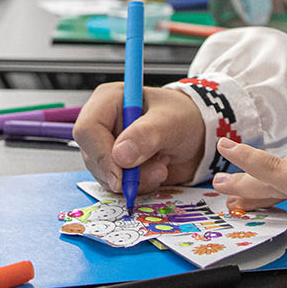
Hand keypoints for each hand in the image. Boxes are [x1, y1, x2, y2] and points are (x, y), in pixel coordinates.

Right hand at [74, 83, 205, 196]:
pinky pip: (115, 185)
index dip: (101, 155)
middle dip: (124, 172)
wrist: (198, 137)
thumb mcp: (171, 122)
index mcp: (109, 100)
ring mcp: (108, 147)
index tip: (121, 176)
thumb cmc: (183, 118)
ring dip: (136, 180)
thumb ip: (147, 135)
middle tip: (157, 170)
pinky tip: (157, 171)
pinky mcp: (116, 166)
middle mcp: (103, 124)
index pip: (88, 129)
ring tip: (162, 166)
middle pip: (93, 156)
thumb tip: (120, 156)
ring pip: (104, 175)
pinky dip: (138, 186)